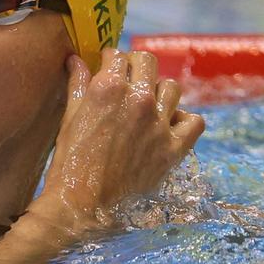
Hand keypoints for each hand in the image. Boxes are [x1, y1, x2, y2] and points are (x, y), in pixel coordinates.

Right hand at [30, 49, 204, 229]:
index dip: (112, 61)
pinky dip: (185, 120)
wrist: (82, 206)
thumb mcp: (69, 118)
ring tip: (149, 105)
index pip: (118, 56)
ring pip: (171, 88)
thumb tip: (76, 59)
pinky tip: (170, 125)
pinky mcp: (173, 148)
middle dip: (136, 67)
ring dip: (159, 92)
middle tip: (129, 81)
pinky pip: (194, 122)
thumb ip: (77, 84)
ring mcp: (159, 124)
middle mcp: (138, 99)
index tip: (109, 69)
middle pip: (148, 62)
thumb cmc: (70, 162)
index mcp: (108, 88)